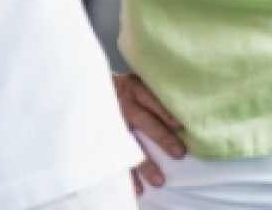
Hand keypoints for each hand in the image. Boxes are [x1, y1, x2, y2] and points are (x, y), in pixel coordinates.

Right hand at [114, 71, 183, 191]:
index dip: (164, 112)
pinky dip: (126, 173)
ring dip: (142, 161)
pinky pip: (114, 156)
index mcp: (132, 87)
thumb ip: (154, 96)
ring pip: (126, 142)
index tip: (179, 126)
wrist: (88, 89)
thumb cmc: (123, 90)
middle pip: (142, 120)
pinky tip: (138, 187)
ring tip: (158, 180)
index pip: (150, 98)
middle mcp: (121, 103)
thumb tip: (183, 116)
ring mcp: (110, 121)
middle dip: (160, 137)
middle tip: (178, 153)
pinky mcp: (103, 136)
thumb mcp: (136, 84)